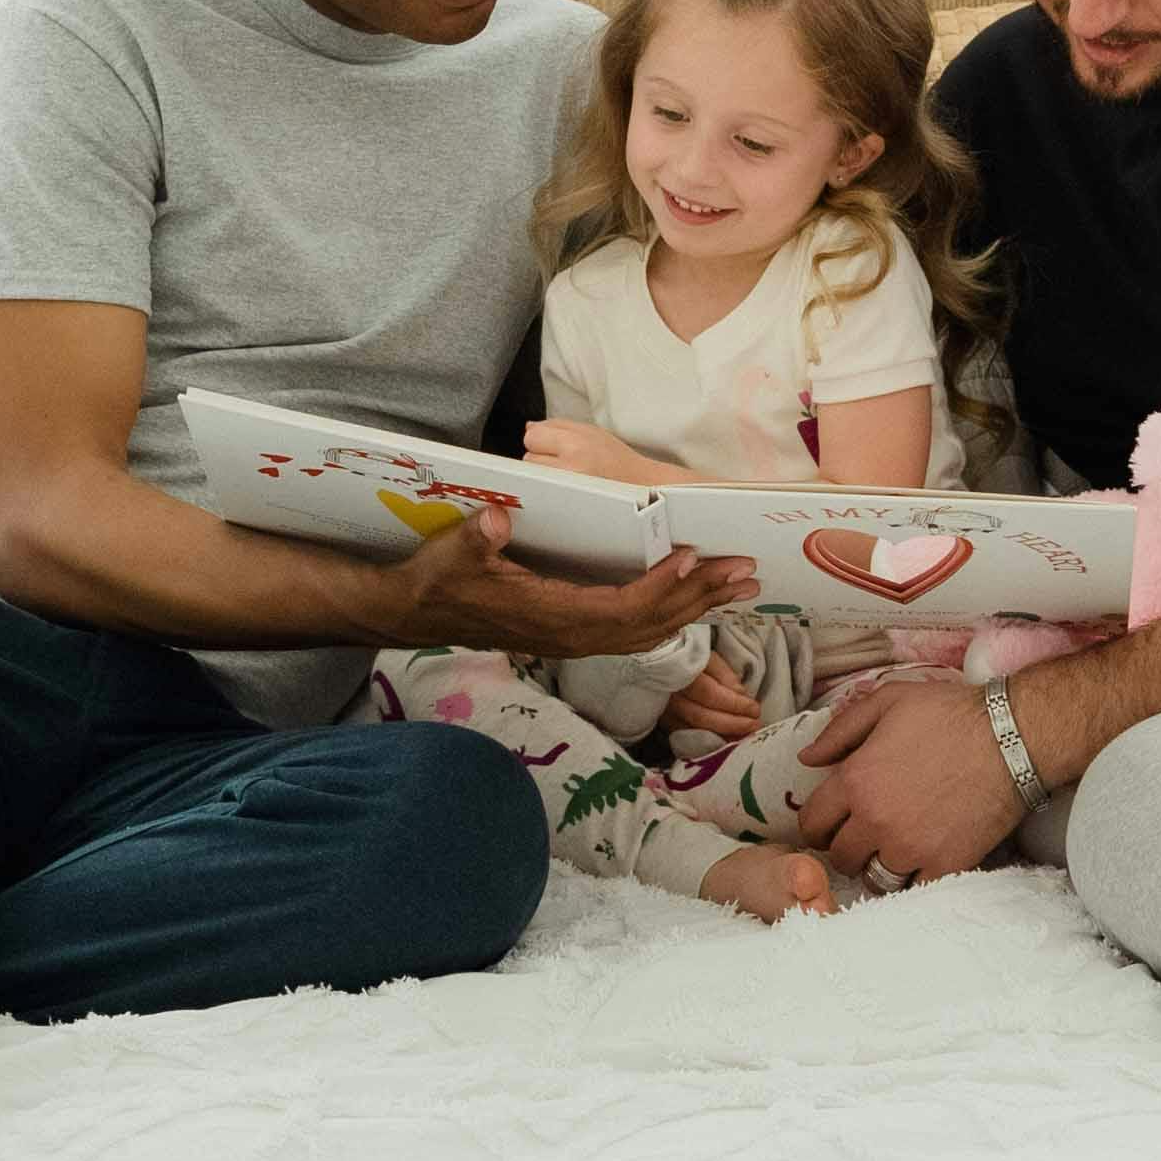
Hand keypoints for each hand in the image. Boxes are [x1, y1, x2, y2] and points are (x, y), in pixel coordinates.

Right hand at [382, 508, 753, 659]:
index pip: (621, 608)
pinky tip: (694, 598)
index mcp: (551, 618)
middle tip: (747, 572)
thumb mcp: (449, 554)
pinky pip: (635, 630)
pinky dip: (671, 612)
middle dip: (701, 598)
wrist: (414, 611)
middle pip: (650, 624)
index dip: (661, 587)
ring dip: (696, 607)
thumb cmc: (436, 579)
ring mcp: (575, 639)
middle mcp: (572, 636)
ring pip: (649, 631)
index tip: (694, 558)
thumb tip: (496, 520)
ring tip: (740, 585)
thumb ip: (474, 540)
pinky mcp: (574, 633)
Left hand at [522, 419, 680, 485]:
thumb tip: (529, 428)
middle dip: (541, 458)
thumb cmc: (619, 462)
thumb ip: (559, 426)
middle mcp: (570, 466)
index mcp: (577, 443)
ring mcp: (567, 490)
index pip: (533, 436)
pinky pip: (542, 495)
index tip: (553, 446)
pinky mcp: (567, 507)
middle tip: (565, 463)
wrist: (644, 490)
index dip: (541, 440)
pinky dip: (548, 492)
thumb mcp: (593, 433)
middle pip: (528, 458)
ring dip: (543, 476)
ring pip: (533, 478)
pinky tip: (565, 491)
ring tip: (567, 478)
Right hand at [667, 653, 760, 738]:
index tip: (754, 708)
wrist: (663, 659)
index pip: (709, 693)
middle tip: (754, 725)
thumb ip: (723, 672)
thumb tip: (739, 692)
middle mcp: (669, 695)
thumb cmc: (689, 653)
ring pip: (693, 730)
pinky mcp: (664, 722)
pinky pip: (687, 736)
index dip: (733, 704)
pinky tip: (725, 741)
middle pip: (701, 716)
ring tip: (744, 736)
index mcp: (679, 673)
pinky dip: (708, 741)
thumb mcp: (707, 654)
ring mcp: (664, 711)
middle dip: (732, 724)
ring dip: (722, 736)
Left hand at [794, 670, 1024, 885]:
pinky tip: (921, 860)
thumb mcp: (889, 702)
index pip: (812, 823)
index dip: (818, 824)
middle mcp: (876, 820)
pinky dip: (914, 879)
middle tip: (864, 834)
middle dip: (847, 846)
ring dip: (879, 865)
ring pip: (874, 878)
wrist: (1012, 737)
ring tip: (894, 848)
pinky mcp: (945, 865)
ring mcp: (911, 848)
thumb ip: (840, 730)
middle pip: (840, 856)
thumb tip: (806, 758)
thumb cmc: (950, 714)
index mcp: (856, 780)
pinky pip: (914, 890)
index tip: (832, 821)